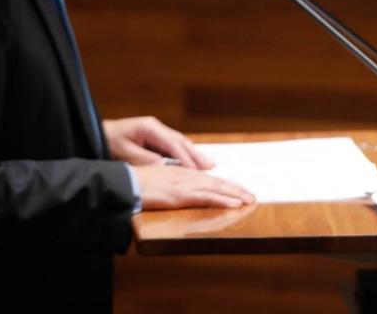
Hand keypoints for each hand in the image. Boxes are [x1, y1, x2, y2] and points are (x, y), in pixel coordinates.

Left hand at [102, 116, 212, 168]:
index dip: (186, 158)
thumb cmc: (108, 143)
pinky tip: (194, 163)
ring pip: (180, 143)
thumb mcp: (125, 153)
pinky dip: (185, 155)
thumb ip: (146, 160)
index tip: (197, 171)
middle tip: (212, 167)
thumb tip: (166, 167)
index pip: (173, 143)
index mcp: (150, 128)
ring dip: (194, 155)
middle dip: (197, 155)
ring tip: (209, 165)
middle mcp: (156, 127)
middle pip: (181, 141)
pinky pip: (174, 147)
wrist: (96, 134)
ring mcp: (157, 131)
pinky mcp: (155, 138)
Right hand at [131, 163, 254, 210]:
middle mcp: (186, 176)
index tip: (238, 189)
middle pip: (217, 182)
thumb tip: (178, 189)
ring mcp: (184, 185)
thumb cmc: (135, 183)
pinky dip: (223, 200)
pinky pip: (206, 198)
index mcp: (181, 172)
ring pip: (216, 189)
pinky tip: (235, 204)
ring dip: (235, 194)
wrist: (123, 182)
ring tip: (250, 200)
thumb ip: (170, 182)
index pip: (208, 179)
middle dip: (236, 188)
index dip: (225, 184)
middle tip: (252, 195)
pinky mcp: (180, 196)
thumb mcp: (156, 179)